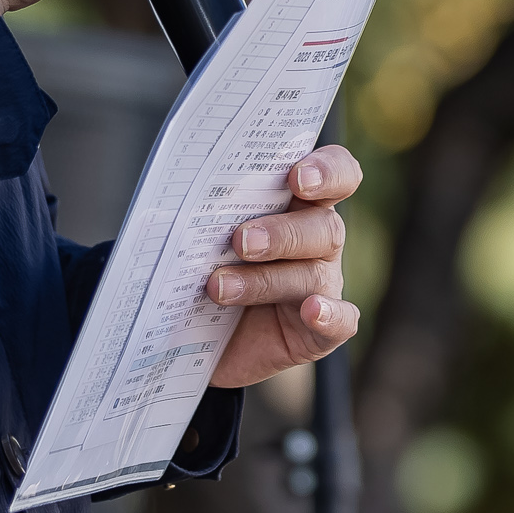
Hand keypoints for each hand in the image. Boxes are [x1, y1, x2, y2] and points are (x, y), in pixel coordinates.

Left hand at [206, 146, 361, 387]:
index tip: (296, 176)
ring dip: (267, 278)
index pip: (334, 173)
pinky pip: (341, 322)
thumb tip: (173, 199)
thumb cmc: (202, 271)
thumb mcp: (201, 237)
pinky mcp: (320, 332)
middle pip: (323, 225)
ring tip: (220, 286)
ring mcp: (321, 286)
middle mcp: (316, 240)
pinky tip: (312, 311)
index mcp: (295, 203)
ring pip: (314, 273)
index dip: (325, 170)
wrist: (194, 342)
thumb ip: (205, 214)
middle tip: (241, 240)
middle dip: (282, 232)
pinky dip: (330, 315)